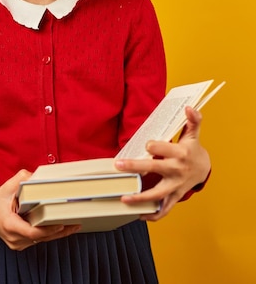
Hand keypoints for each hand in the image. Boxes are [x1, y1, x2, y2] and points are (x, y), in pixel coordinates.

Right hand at [0, 170, 79, 249]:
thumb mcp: (7, 186)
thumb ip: (23, 179)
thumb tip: (39, 176)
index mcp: (9, 225)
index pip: (33, 232)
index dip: (48, 229)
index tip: (61, 223)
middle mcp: (14, 238)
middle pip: (41, 237)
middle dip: (59, 231)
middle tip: (76, 222)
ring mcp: (17, 244)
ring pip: (41, 240)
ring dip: (57, 233)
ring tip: (74, 225)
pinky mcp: (20, 244)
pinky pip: (38, 239)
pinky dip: (49, 233)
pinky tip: (62, 227)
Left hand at [115, 106, 210, 220]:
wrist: (204, 169)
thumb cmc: (192, 149)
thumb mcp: (193, 134)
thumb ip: (193, 120)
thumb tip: (189, 107)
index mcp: (179, 154)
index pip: (162, 148)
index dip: (152, 146)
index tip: (146, 145)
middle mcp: (176, 171)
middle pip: (154, 169)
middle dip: (136, 167)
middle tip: (118, 166)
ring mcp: (175, 186)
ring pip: (157, 194)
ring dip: (140, 198)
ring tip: (124, 199)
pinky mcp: (174, 196)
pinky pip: (164, 209)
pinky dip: (153, 215)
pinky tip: (139, 215)